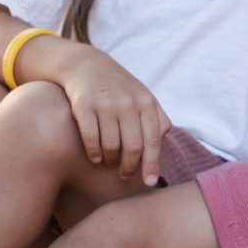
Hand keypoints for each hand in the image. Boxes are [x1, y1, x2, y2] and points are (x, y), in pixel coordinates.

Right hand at [54, 45, 170, 185]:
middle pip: (132, 147)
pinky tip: (95, 158)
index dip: (152, 164)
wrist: (86, 64)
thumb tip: (164, 138)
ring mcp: (105, 104)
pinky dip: (93, 153)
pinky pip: (91, 138)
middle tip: (125, 176)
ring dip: (110, 161)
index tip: (149, 182)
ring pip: (111, 146)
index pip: (152, 140)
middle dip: (130, 167)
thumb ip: (156, 115)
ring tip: (109, 163)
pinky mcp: (84, 105)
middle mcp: (128, 103)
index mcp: (146, 102)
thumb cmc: (118, 86)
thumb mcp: (141, 95)